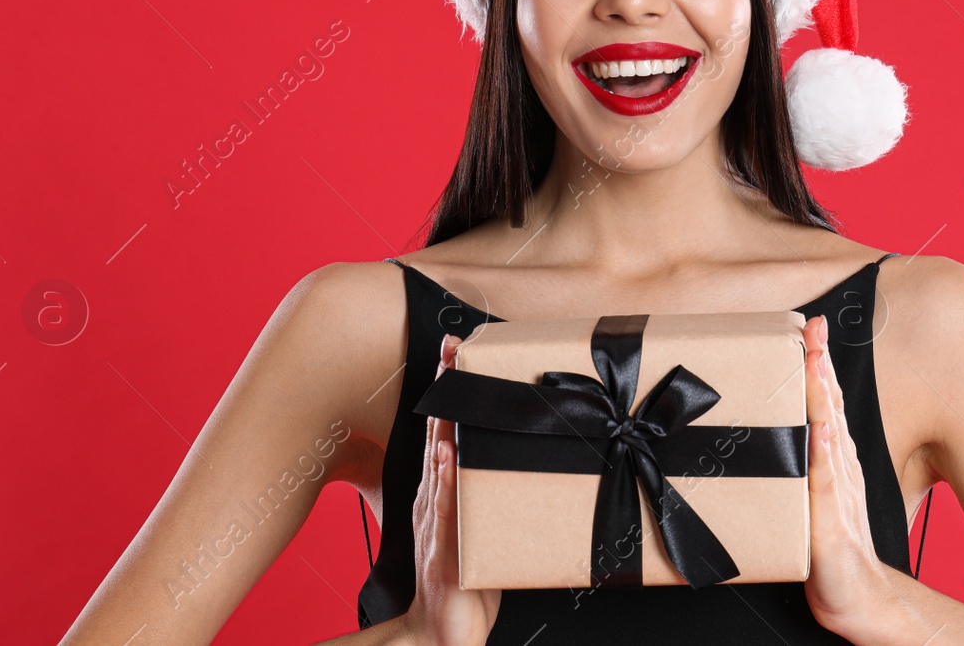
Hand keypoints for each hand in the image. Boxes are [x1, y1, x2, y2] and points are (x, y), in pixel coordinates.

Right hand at [400, 335, 500, 645]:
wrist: (441, 636)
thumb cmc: (467, 585)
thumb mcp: (485, 529)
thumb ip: (495, 494)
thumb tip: (527, 460)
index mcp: (445, 492)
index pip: (448, 429)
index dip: (451, 388)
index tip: (458, 349)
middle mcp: (436, 499)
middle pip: (440, 432)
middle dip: (447, 388)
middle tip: (453, 346)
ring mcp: (437, 522)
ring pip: (440, 463)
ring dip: (445, 422)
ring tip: (452, 385)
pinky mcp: (444, 550)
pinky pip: (444, 510)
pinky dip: (444, 481)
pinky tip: (447, 456)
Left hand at [803, 315, 903, 640]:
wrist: (857, 599)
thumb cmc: (833, 546)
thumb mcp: (816, 493)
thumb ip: (806, 458)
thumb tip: (787, 425)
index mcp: (834, 457)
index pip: (827, 399)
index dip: (818, 360)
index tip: (809, 323)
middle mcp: (839, 466)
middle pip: (830, 405)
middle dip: (820, 363)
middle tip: (811, 324)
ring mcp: (837, 491)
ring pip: (827, 433)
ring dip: (821, 395)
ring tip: (813, 360)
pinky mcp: (828, 523)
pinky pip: (824, 483)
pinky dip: (822, 455)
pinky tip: (819, 431)